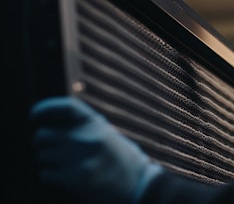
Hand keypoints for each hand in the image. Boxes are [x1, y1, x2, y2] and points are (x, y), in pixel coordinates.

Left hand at [30, 96, 162, 203]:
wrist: (139, 185)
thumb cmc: (122, 160)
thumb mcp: (106, 135)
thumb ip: (82, 128)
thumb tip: (50, 126)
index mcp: (94, 122)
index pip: (62, 107)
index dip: (44, 110)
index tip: (34, 117)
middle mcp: (84, 137)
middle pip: (42, 136)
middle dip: (45, 145)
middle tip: (57, 153)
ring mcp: (77, 157)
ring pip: (42, 157)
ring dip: (50, 164)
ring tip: (70, 169)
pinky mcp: (73, 178)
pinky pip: (46, 175)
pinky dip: (53, 178)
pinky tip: (69, 180)